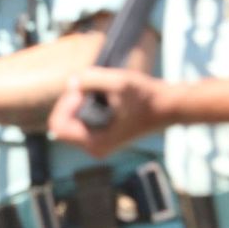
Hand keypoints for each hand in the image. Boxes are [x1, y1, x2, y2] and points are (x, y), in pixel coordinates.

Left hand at [49, 68, 176, 158]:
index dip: (65, 104)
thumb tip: (71, 82)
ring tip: (98, 91)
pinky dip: (85, 104)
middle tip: (90, 87)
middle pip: (61, 123)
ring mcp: (98, 144)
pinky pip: (80, 119)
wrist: (169, 107)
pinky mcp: (102, 136)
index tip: (84, 91)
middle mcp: (94, 148)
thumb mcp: (120, 82)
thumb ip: (91, 79)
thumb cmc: (147, 96)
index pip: (58, 125)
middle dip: (71, 101)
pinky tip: (102, 95)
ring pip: (70, 120)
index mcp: (95, 144)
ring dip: (78, 102)